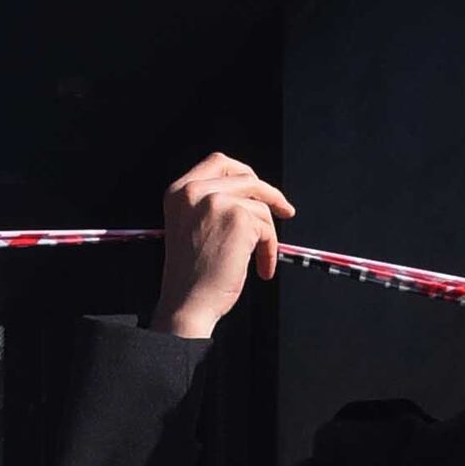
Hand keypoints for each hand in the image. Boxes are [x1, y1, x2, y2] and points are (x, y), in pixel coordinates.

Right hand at [153, 152, 294, 339]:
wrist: (188, 303)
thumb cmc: (192, 275)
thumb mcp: (192, 226)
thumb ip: (210, 204)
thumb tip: (251, 195)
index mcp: (179, 192)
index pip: (218, 162)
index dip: (244, 172)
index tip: (261, 188)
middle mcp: (194, 191)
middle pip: (246, 178)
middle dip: (270, 195)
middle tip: (286, 211)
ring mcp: (216, 201)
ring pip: (260, 206)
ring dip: (267, 236)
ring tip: (260, 261)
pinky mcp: (238, 217)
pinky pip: (267, 227)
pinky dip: (269, 250)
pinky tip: (260, 269)